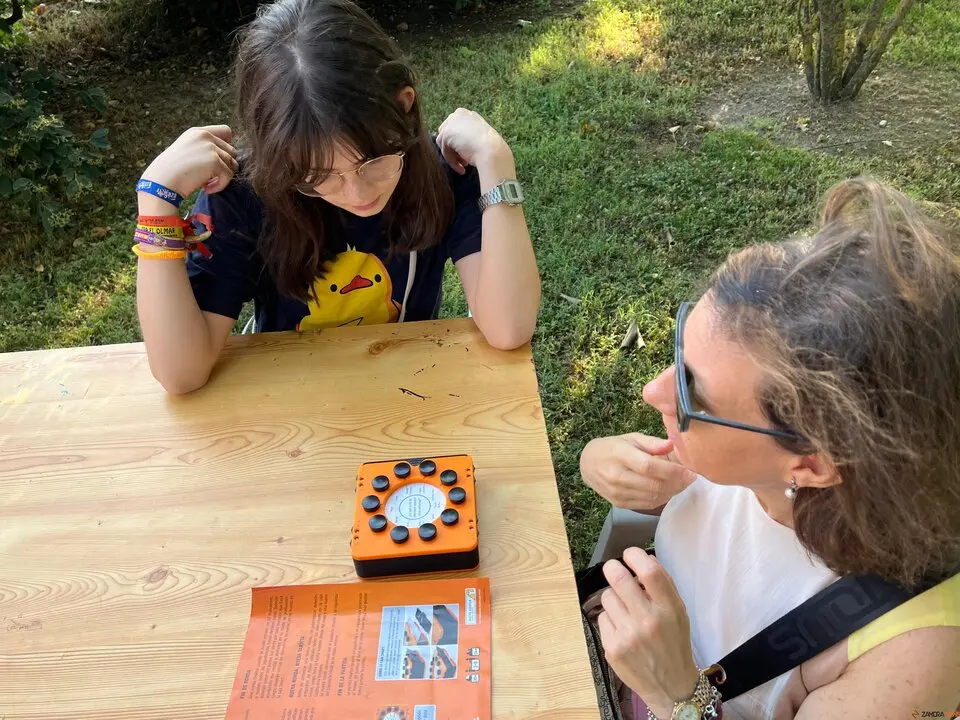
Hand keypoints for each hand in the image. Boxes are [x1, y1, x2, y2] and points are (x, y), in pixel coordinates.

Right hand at [140, 125, 238, 197]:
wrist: (162, 182)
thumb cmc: (173, 172)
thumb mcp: (188, 151)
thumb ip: (206, 149)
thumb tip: (231, 158)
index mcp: (198, 132)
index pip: (226, 131)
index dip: (227, 146)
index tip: (216, 161)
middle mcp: (205, 136)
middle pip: (232, 152)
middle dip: (224, 166)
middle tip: (208, 178)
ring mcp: (210, 147)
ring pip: (232, 165)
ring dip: (222, 177)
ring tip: (207, 184)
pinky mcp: (214, 161)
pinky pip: (229, 176)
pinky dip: (220, 186)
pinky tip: (206, 189)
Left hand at [436, 108, 509, 174]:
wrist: (492, 150)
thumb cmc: (490, 146)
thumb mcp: (477, 136)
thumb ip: (465, 135)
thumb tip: (455, 146)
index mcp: (466, 113)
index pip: (454, 129)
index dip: (457, 143)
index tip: (465, 154)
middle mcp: (457, 114)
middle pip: (446, 135)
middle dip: (453, 149)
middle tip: (464, 161)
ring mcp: (451, 123)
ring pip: (444, 144)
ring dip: (453, 157)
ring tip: (464, 166)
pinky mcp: (446, 134)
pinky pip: (445, 152)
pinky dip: (452, 162)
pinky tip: (462, 168)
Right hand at [580, 434, 695, 510]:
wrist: (588, 464)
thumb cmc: (612, 447)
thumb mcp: (631, 438)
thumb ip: (652, 443)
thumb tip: (673, 445)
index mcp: (620, 455)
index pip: (649, 466)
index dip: (672, 470)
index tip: (689, 469)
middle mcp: (616, 476)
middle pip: (653, 485)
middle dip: (677, 483)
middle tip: (690, 477)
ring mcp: (617, 492)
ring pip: (652, 497)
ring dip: (672, 492)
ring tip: (682, 483)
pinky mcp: (619, 503)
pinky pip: (646, 504)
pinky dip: (661, 498)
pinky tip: (669, 490)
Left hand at [599, 547, 699, 718]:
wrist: (671, 686)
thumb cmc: (674, 643)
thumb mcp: (679, 613)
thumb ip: (663, 586)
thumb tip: (642, 560)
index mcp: (669, 610)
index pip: (649, 571)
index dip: (635, 555)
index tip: (630, 554)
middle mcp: (647, 621)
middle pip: (619, 578)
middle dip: (613, 568)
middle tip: (615, 569)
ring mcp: (628, 635)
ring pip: (607, 596)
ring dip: (614, 597)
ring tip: (625, 610)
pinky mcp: (612, 648)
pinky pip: (603, 617)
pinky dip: (610, 619)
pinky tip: (622, 629)